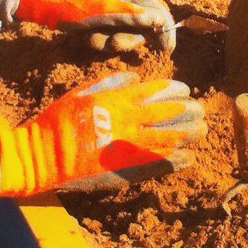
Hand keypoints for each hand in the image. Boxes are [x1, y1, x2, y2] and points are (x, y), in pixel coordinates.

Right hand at [0, 72, 204, 195]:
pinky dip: (175, 160)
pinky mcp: (127, 169)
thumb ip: (111, 83)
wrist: (45, 154)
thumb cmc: (61, 119)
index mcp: (119, 100)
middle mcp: (129, 121)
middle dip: (189, 111)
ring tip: (202, 131)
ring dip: (188, 134)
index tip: (186, 90)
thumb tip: (136, 78)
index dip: (175, 90)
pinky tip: (187, 157)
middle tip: (201, 110)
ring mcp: (130, 146)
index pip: (156, 92)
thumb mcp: (84, 91)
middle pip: (169, 114)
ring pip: (169, 138)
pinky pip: (158, 164)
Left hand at [17, 0, 175, 52]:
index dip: (165, 30)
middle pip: (143, 28)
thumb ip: (136, 16)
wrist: (49, 8)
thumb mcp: (108, 12)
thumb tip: (162, 20)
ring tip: (92, 38)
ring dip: (109, 42)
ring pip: (125, 36)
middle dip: (127, 39)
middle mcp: (126, 1)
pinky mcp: (104, 22)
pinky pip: (111, 38)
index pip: (159, 10)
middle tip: (113, 43)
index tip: (167, 50)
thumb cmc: (78, 7)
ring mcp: (115, 13)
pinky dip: (100, 41)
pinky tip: (87, 37)